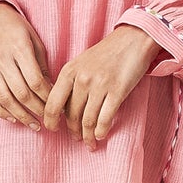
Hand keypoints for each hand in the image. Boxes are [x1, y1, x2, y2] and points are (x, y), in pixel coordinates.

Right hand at [0, 2, 51, 126]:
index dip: (48, 97)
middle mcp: (2, 60)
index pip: (36, 80)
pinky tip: (12, 118)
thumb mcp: (33, 39)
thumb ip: (41, 63)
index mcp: (19, 49)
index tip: (58, 106)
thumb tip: (51, 89)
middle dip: (38, 110)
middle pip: (22, 93)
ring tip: (34, 125)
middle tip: (50, 119)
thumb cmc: (14, 26)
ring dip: (21, 115)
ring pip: (5, 99)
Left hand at [43, 24, 166, 144]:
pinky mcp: (117, 91)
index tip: (52, 129)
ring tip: (89, 143)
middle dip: (73, 131)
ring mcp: (100, 85)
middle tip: (75, 139)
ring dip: (87, 135)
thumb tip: (62, 110)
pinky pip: (105, 118)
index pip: (53, 103)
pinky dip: (101, 131)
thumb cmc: (106, 53)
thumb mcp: (81, 63)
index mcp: (69, 71)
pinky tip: (100, 135)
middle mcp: (82, 79)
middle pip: (72, 115)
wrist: (132, 40)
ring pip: (88, 120)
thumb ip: (70, 83)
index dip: (50, 121)